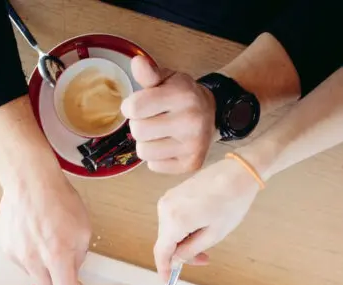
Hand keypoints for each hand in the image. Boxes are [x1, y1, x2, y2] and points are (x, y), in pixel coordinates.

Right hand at [0, 166, 90, 284]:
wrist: (29, 181)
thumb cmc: (60, 201)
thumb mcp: (83, 229)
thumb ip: (78, 256)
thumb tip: (72, 270)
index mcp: (57, 257)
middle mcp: (34, 261)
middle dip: (56, 281)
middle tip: (60, 266)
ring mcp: (16, 255)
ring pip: (32, 274)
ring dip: (40, 266)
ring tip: (43, 242)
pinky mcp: (4, 247)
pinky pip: (19, 260)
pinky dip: (27, 254)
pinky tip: (31, 235)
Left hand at [122, 55, 215, 174]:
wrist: (211, 113)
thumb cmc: (182, 96)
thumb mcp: (166, 79)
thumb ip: (149, 73)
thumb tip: (137, 62)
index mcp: (182, 95)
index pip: (134, 108)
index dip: (131, 107)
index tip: (140, 105)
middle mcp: (190, 121)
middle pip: (137, 131)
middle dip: (140, 125)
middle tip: (153, 119)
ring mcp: (193, 145)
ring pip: (143, 152)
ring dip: (147, 143)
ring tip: (161, 134)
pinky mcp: (191, 164)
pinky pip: (154, 166)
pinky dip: (157, 158)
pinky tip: (169, 145)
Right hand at [154, 154, 261, 277]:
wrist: (238, 172)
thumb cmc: (231, 203)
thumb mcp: (214, 234)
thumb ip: (191, 250)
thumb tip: (176, 260)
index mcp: (174, 221)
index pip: (161, 251)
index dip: (164, 268)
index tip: (168, 280)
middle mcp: (165, 209)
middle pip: (165, 241)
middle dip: (181, 253)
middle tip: (205, 258)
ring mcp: (168, 199)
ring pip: (169, 230)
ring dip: (184, 241)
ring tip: (207, 241)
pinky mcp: (174, 193)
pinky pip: (173, 218)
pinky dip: (184, 228)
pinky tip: (201, 227)